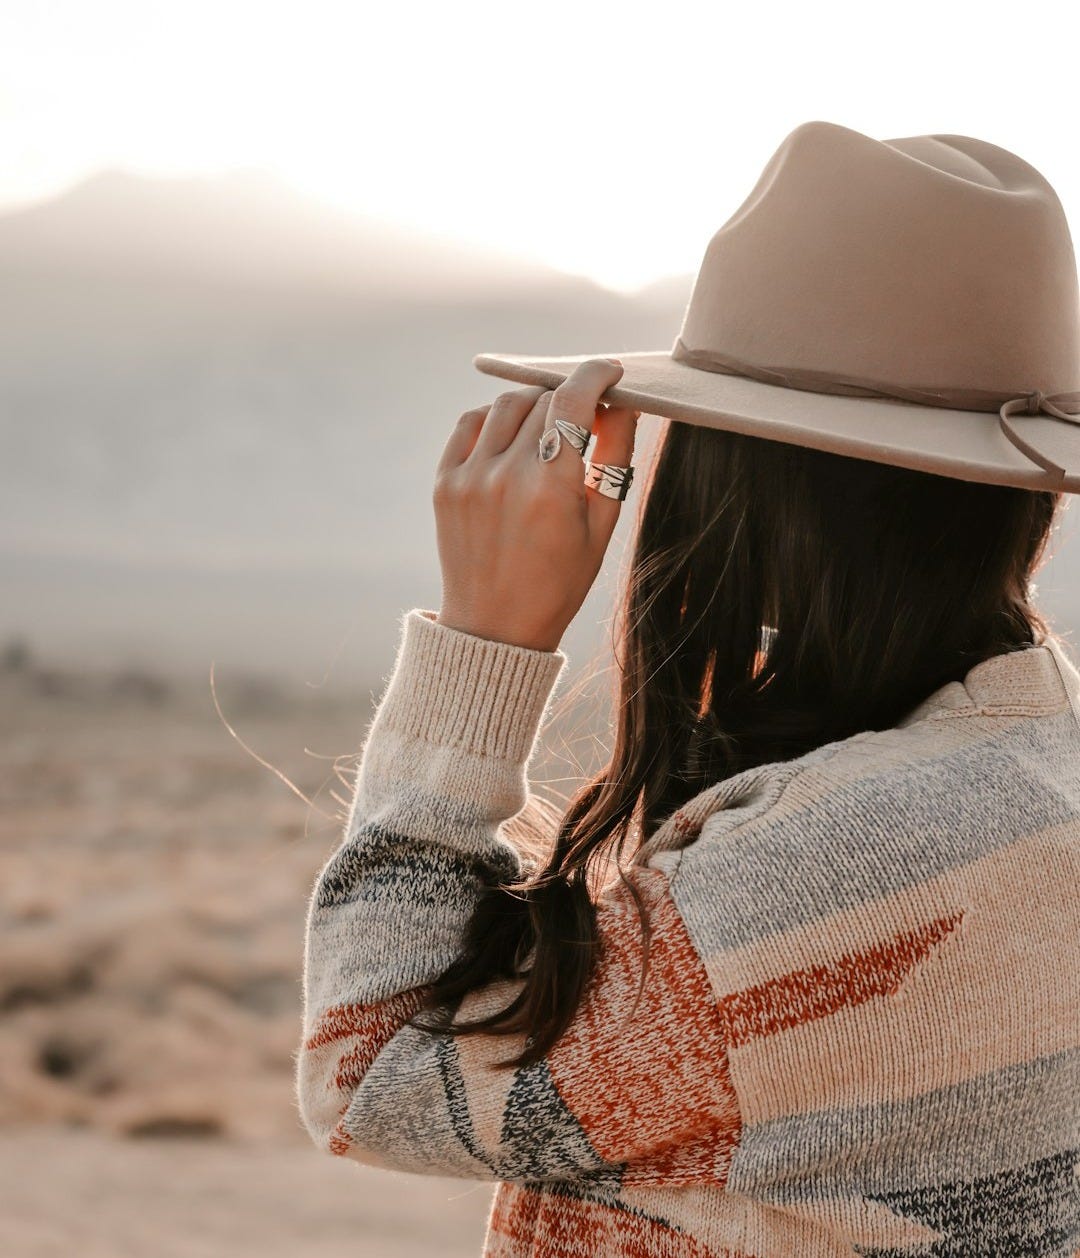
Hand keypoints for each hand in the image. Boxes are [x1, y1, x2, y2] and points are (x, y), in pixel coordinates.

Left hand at [432, 358, 639, 651]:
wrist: (495, 627)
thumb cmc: (559, 581)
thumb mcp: (601, 524)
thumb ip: (616, 456)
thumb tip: (623, 403)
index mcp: (551, 489)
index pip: (573, 400)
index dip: (596, 375)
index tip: (612, 372)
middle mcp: (505, 476)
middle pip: (543, 401)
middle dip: (570, 398)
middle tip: (586, 412)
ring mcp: (468, 478)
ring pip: (506, 405)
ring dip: (534, 404)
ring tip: (550, 427)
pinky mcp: (444, 483)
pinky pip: (470, 424)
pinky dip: (496, 418)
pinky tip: (513, 437)